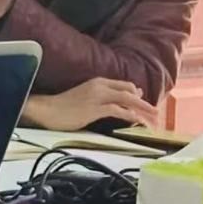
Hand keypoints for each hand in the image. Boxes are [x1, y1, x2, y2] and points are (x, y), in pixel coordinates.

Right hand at [22, 77, 157, 130]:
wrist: (45, 109)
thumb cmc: (65, 106)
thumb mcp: (88, 97)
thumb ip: (105, 96)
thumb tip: (122, 99)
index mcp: (98, 82)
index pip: (125, 85)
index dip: (138, 95)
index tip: (147, 104)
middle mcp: (100, 86)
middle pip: (130, 92)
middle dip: (145, 103)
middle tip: (156, 113)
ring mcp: (97, 97)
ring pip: (127, 100)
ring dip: (142, 110)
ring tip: (153, 119)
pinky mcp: (94, 108)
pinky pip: (117, 110)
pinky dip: (130, 115)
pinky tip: (137, 121)